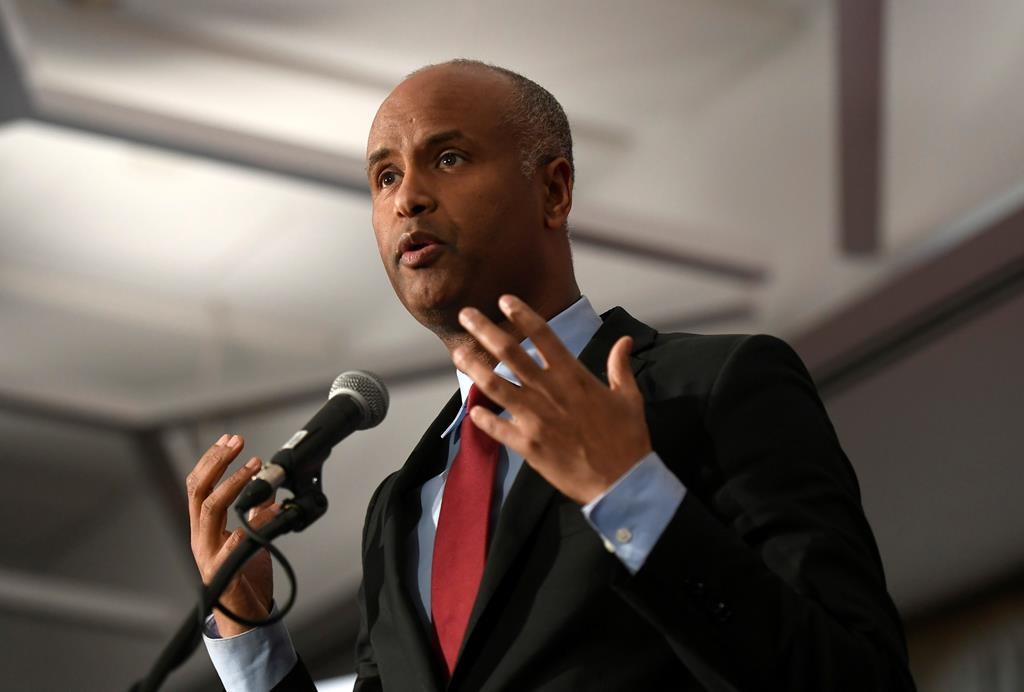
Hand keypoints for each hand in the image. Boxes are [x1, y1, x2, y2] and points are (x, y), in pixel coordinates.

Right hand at [186, 434, 279, 636]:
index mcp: (203, 527)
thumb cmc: (244, 577)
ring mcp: (208, 552)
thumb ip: (255, 512)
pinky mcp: (223, 568)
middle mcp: (200, 536)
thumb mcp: (249, 537)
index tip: (228, 439)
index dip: (211, 460)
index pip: (197, 485)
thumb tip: (267, 488)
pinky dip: (254, 522)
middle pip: (198, 490)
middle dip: (216, 462)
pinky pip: (235, 541)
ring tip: (254, 466)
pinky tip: (272, 509)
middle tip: (236, 442)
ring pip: (210, 509)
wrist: (243, 616)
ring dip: (233, 483)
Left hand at [453, 295, 651, 504]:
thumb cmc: (626, 439)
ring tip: (457, 353)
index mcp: (574, 377)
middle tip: (466, 315)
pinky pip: (496, 427)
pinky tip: (472, 409)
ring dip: (474, 367)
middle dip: (484, 331)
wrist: (621, 480)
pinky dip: (482, 417)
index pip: (544, 336)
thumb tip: (624, 341)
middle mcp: (549, 392)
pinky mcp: (526, 445)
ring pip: (495, 385)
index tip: (504, 300)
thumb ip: (620, 366)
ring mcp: (534, 418)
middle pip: (510, 353)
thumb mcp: (629, 398)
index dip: (522, 315)